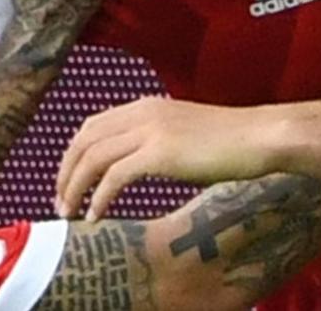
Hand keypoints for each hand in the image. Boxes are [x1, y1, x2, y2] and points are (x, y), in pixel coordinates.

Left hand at [55, 97, 273, 219]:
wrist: (260, 136)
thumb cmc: (232, 139)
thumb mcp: (184, 131)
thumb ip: (158, 139)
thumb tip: (139, 163)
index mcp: (146, 105)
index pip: (92, 125)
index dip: (74, 155)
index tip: (68, 181)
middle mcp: (142, 112)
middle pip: (84, 139)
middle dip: (65, 172)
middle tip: (60, 201)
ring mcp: (150, 130)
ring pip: (92, 157)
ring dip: (75, 187)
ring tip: (69, 213)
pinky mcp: (160, 152)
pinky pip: (114, 176)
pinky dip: (99, 197)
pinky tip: (96, 215)